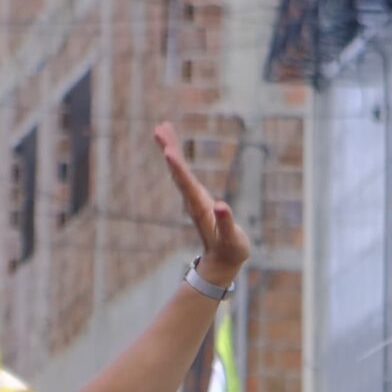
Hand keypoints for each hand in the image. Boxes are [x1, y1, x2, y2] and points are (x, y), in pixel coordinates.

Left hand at [154, 122, 250, 286]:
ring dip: (170, 149)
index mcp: (200, 207)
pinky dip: (177, 159)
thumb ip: (227, 224)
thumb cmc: (230, 250)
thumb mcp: (232, 240)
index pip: (187, 184)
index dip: (178, 168)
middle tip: (159, 129)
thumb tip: (223, 207)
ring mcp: (192, 198)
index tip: (168, 151)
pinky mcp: (196, 197)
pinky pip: (183, 173)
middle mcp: (192, 200)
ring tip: (162, 129)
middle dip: (169, 150)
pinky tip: (171, 148)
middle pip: (178, 172)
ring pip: (178, 171)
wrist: (220, 262)